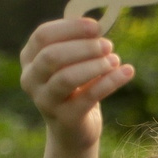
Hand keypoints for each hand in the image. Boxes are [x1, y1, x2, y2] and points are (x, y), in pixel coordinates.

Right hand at [19, 17, 131, 147]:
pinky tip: (127, 71)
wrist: (73, 130)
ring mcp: (45, 101)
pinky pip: (89, 97)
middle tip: (108, 45)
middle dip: (84, 47)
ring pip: (67, 78)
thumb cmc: (75, 88)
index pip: (43, 35)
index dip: (71, 28)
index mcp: (30, 59)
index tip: (97, 27)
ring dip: (95, 65)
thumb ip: (79, 43)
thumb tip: (98, 26)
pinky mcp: (65, 118)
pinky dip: (110, 81)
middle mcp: (31, 79)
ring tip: (115, 59)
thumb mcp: (72, 63)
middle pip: (52, 55)